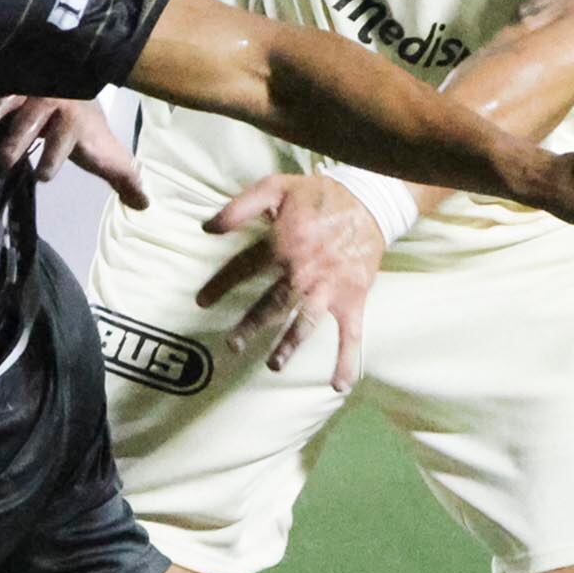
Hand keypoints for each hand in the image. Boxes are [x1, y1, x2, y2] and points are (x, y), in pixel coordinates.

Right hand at [0, 95, 147, 206]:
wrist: (73, 80)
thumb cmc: (84, 127)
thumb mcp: (104, 150)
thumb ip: (123, 176)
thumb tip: (144, 205)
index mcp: (75, 120)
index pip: (65, 136)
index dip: (54, 157)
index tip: (43, 178)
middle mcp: (51, 102)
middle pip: (32, 120)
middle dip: (16, 141)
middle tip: (4, 163)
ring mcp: (28, 91)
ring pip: (10, 103)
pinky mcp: (9, 84)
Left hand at [200, 173, 388, 390]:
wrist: (371, 200)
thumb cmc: (320, 195)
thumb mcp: (276, 187)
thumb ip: (240, 206)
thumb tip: (207, 227)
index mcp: (283, 243)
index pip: (243, 269)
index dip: (220, 285)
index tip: (201, 302)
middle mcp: (303, 271)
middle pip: (271, 305)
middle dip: (249, 327)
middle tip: (232, 347)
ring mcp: (330, 288)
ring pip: (304, 323)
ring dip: (289, 346)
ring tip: (273, 366)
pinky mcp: (352, 299)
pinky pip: (351, 334)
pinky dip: (347, 360)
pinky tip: (339, 385)